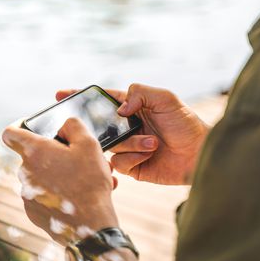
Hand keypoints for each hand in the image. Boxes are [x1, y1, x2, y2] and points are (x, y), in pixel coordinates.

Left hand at [2, 118, 119, 245]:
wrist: (91, 225)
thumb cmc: (89, 181)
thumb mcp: (89, 144)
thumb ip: (73, 126)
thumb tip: (63, 126)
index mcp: (35, 151)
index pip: (11, 133)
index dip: (19, 127)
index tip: (30, 129)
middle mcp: (25, 172)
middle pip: (35, 156)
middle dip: (55, 155)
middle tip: (79, 161)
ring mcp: (27, 194)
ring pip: (42, 177)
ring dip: (60, 175)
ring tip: (86, 181)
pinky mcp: (33, 212)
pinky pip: (43, 196)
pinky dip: (57, 194)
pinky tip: (78, 197)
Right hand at [56, 84, 208, 185]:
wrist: (199, 154)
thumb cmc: (186, 123)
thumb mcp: (166, 98)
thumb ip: (140, 93)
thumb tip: (118, 109)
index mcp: (131, 107)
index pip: (101, 100)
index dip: (80, 97)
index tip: (60, 95)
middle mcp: (125, 127)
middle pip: (99, 126)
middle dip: (101, 128)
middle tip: (115, 129)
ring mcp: (127, 147)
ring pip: (109, 146)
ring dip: (131, 143)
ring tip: (153, 142)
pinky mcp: (132, 167)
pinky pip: (119, 163)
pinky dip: (133, 158)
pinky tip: (149, 156)